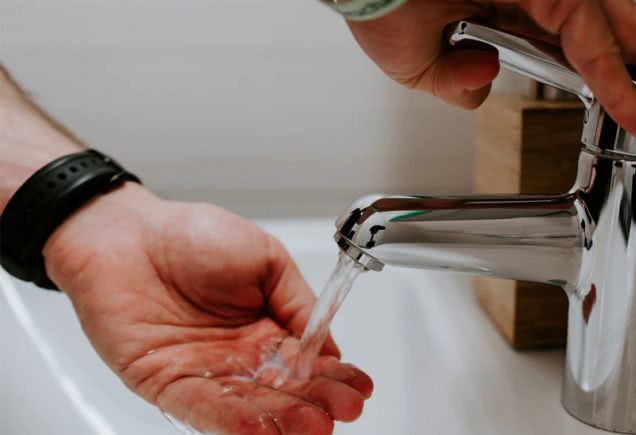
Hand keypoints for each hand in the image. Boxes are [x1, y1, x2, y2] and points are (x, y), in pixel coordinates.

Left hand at [43, 183, 371, 434]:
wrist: (129, 233)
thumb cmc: (194, 235)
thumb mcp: (266, 259)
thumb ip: (298, 302)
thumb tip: (329, 347)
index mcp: (267, 328)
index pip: (308, 363)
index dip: (335, 377)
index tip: (359, 388)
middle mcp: (240, 358)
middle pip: (285, 391)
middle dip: (317, 402)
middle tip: (343, 411)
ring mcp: (206, 374)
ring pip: (250, 406)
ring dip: (283, 420)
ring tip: (313, 427)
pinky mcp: (168, 384)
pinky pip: (205, 408)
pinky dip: (234, 421)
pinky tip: (263, 430)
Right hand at [346, 0, 635, 136]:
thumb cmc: (381, 3)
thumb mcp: (418, 67)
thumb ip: (455, 81)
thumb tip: (481, 84)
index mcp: (514, 20)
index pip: (584, 56)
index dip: (620, 84)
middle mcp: (540, 0)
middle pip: (623, 40)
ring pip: (623, 31)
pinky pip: (587, 31)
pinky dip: (612, 76)